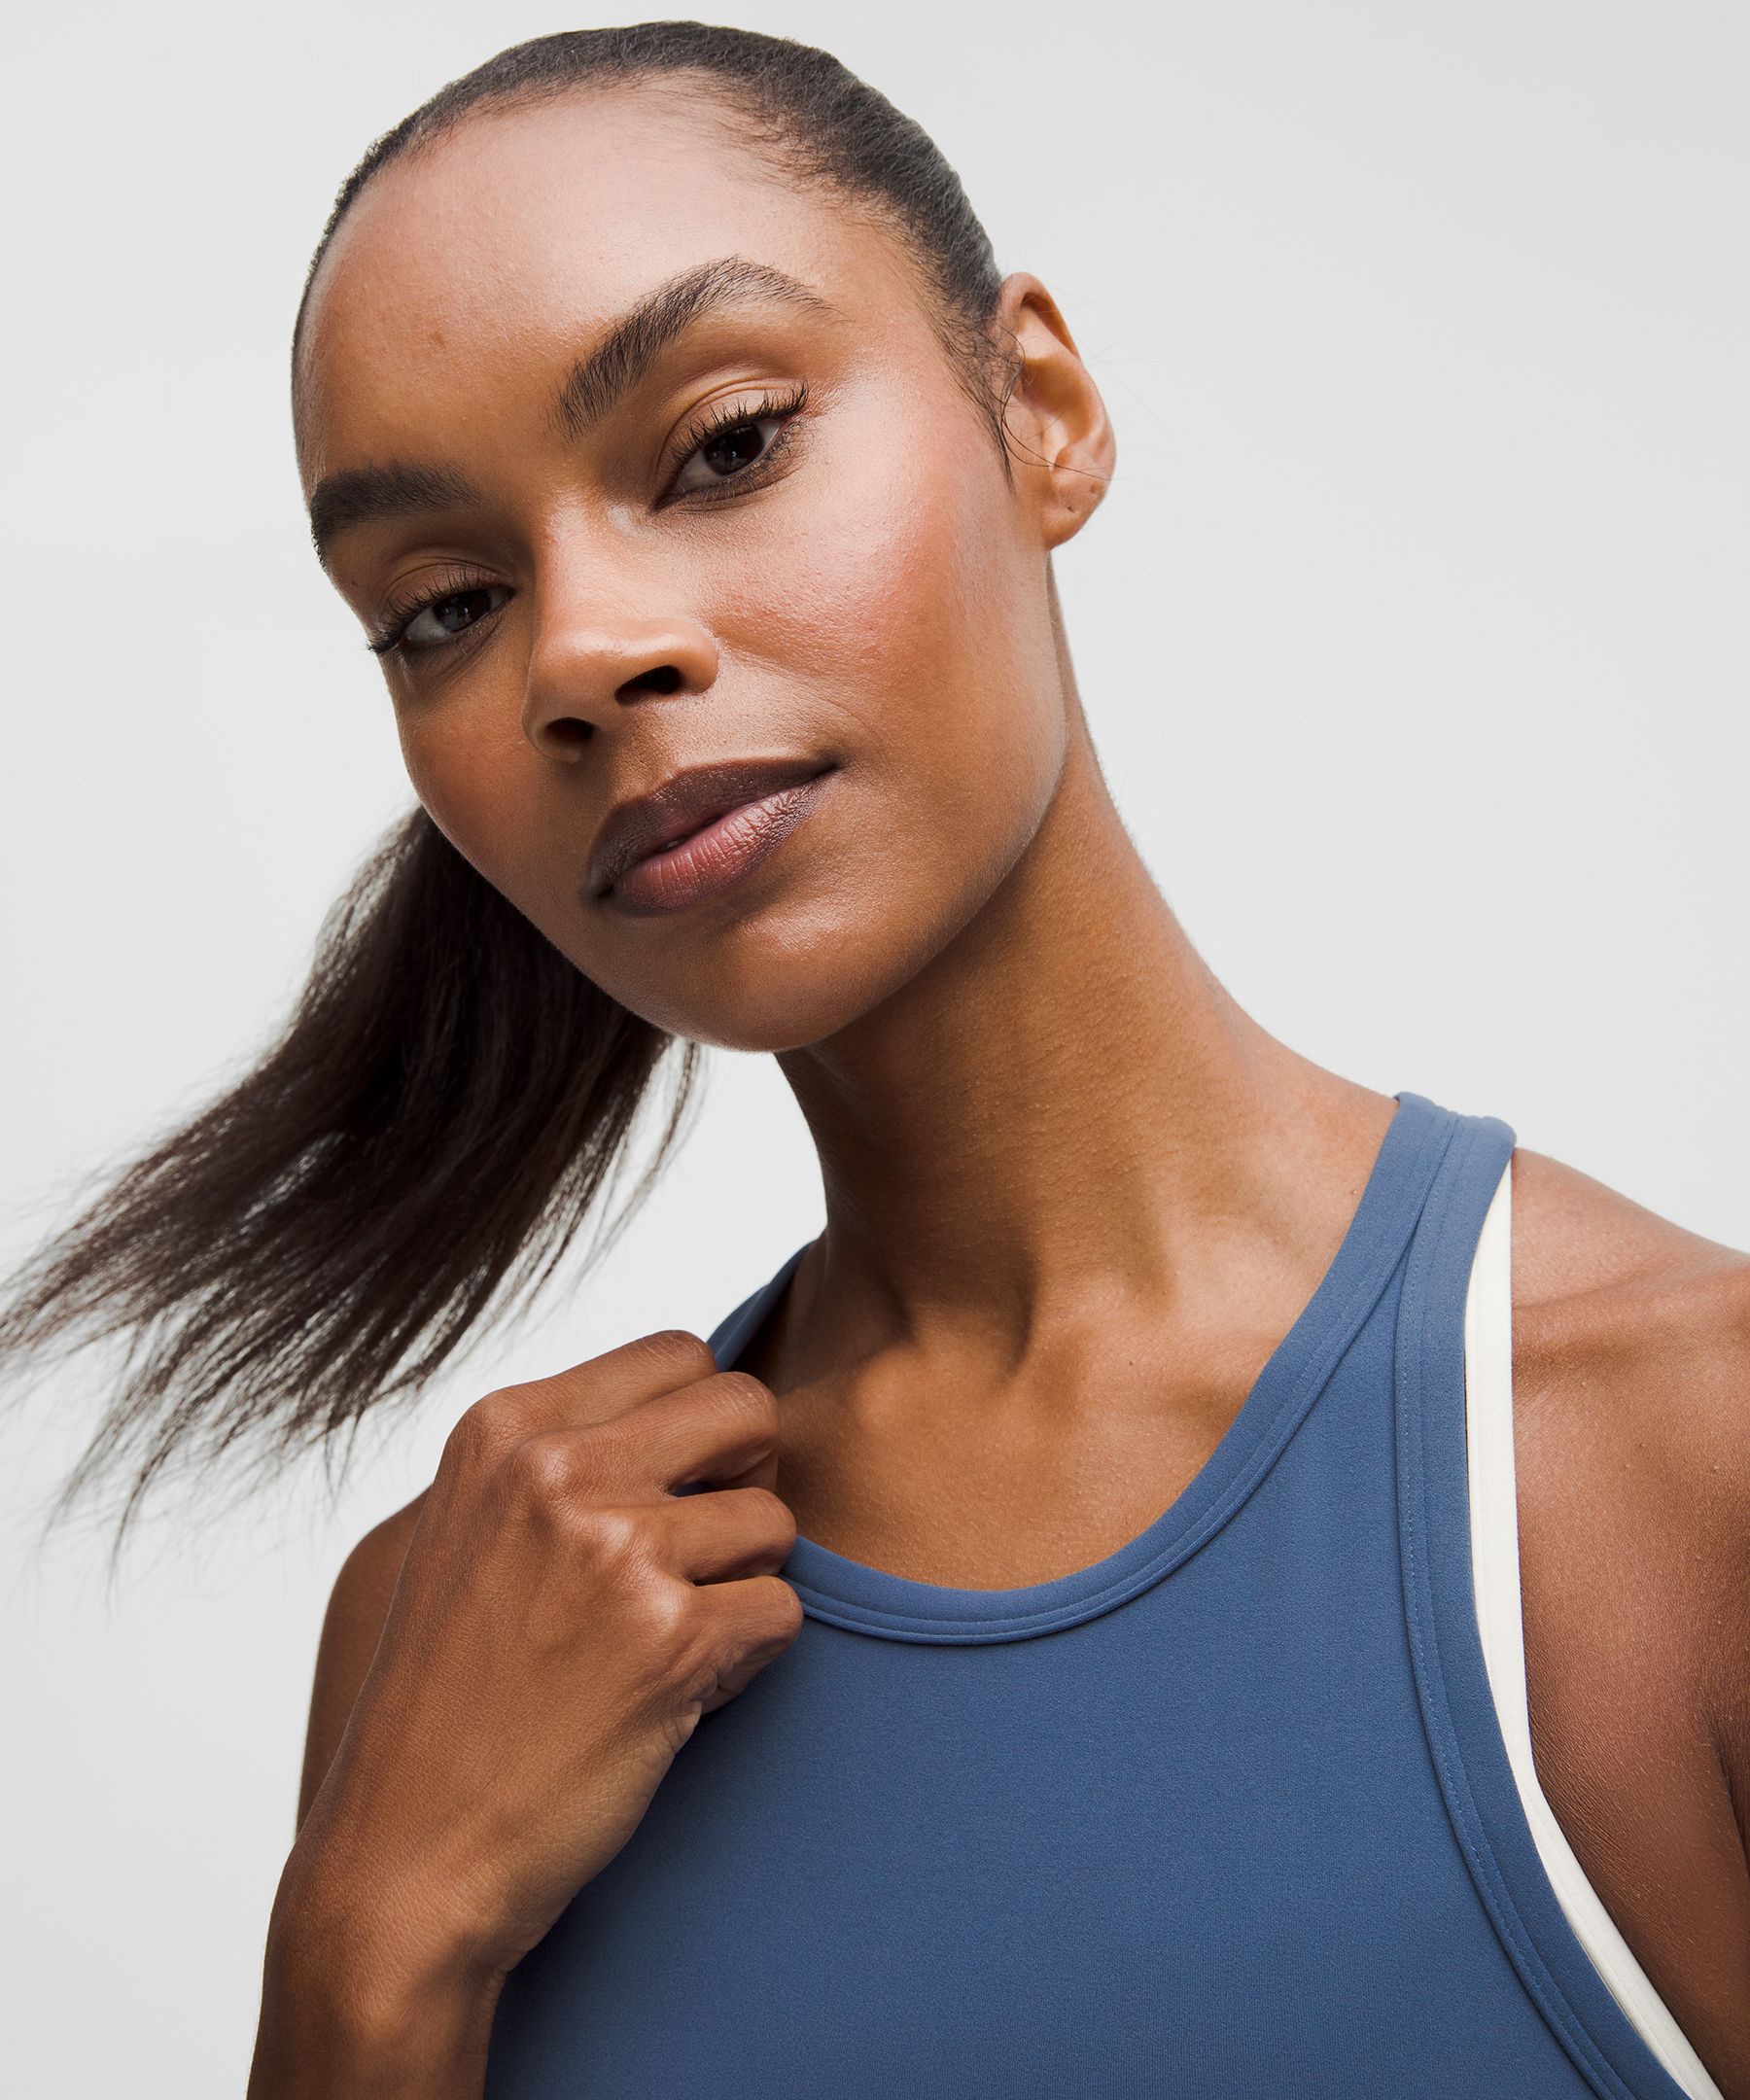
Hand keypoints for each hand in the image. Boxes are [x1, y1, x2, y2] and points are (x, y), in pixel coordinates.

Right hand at [289, 1329, 801, 1987]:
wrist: (405, 1858)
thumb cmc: (450, 1700)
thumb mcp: (471, 1528)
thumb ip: (565, 1452)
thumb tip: (699, 1396)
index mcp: (504, 1429)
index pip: (680, 1353)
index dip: (702, 1425)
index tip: (671, 1492)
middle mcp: (554, 1471)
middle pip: (748, 1409)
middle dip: (750, 1482)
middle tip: (700, 1557)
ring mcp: (612, 1551)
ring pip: (776, 1522)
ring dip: (744, 1587)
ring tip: (668, 1642)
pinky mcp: (668, 1642)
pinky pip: (782, 1613)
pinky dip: (748, 1662)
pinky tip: (677, 1697)